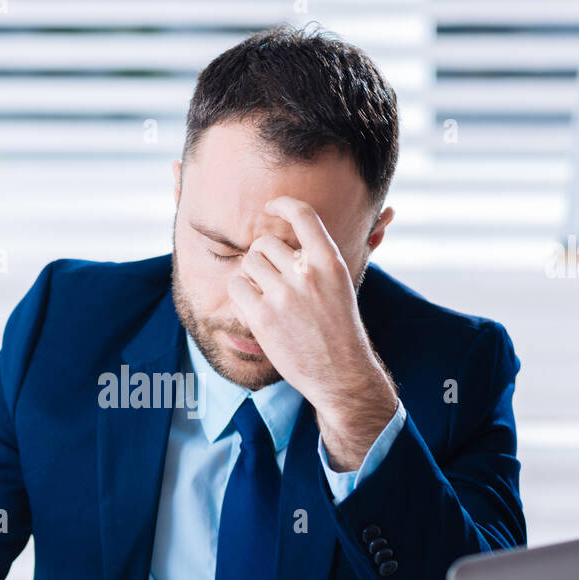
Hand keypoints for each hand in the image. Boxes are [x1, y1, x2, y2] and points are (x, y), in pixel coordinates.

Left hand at [229, 196, 397, 469]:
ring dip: (250, 274)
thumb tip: (299, 237)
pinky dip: (239, 292)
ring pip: (249, 263)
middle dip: (262, 256)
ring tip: (262, 293)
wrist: (341, 374)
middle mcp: (307, 274)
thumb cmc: (340, 330)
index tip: (271, 207)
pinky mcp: (263, 317)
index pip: (303, 216)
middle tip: (269, 276)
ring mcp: (284, 296)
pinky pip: (236, 287)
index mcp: (330, 262)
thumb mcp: (342, 287)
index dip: (283, 205)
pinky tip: (251, 305)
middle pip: (265, 243)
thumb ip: (320, 261)